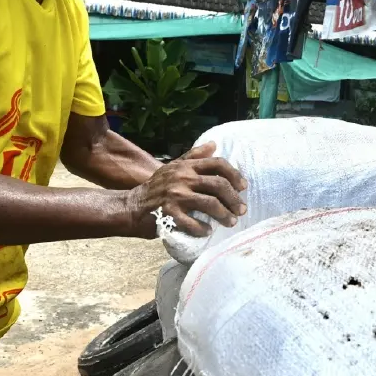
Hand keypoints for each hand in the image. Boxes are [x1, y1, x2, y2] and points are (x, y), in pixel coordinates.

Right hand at [124, 142, 246, 237]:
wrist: (132, 207)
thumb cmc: (156, 188)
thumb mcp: (173, 167)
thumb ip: (194, 157)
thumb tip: (214, 144)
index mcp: (185, 166)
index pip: (217, 164)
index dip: (234, 174)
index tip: (243, 187)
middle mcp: (182, 178)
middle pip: (218, 185)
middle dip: (234, 199)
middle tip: (241, 210)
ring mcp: (175, 196)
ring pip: (210, 204)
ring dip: (225, 215)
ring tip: (231, 222)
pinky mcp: (169, 213)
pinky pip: (193, 223)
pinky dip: (204, 228)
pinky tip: (208, 231)